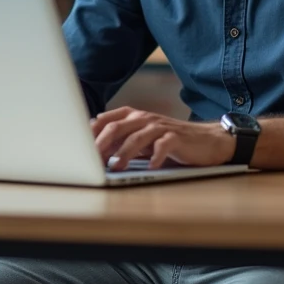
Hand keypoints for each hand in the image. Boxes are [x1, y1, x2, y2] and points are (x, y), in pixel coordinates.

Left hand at [91, 107, 235, 169]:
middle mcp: (144, 118)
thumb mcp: (142, 140)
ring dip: (124, 153)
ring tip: (116, 167)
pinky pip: (163, 145)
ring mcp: (160, 127)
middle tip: (91, 161)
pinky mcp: (176, 138)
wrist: (207, 141)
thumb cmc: (169, 141)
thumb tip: (92, 151)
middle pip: (117, 127)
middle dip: (101, 144)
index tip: (77, 149)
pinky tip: (150, 166)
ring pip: (137, 137)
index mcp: (133, 116)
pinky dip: (155, 156)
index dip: (90, 134)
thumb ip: (120, 141)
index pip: (105, 120)